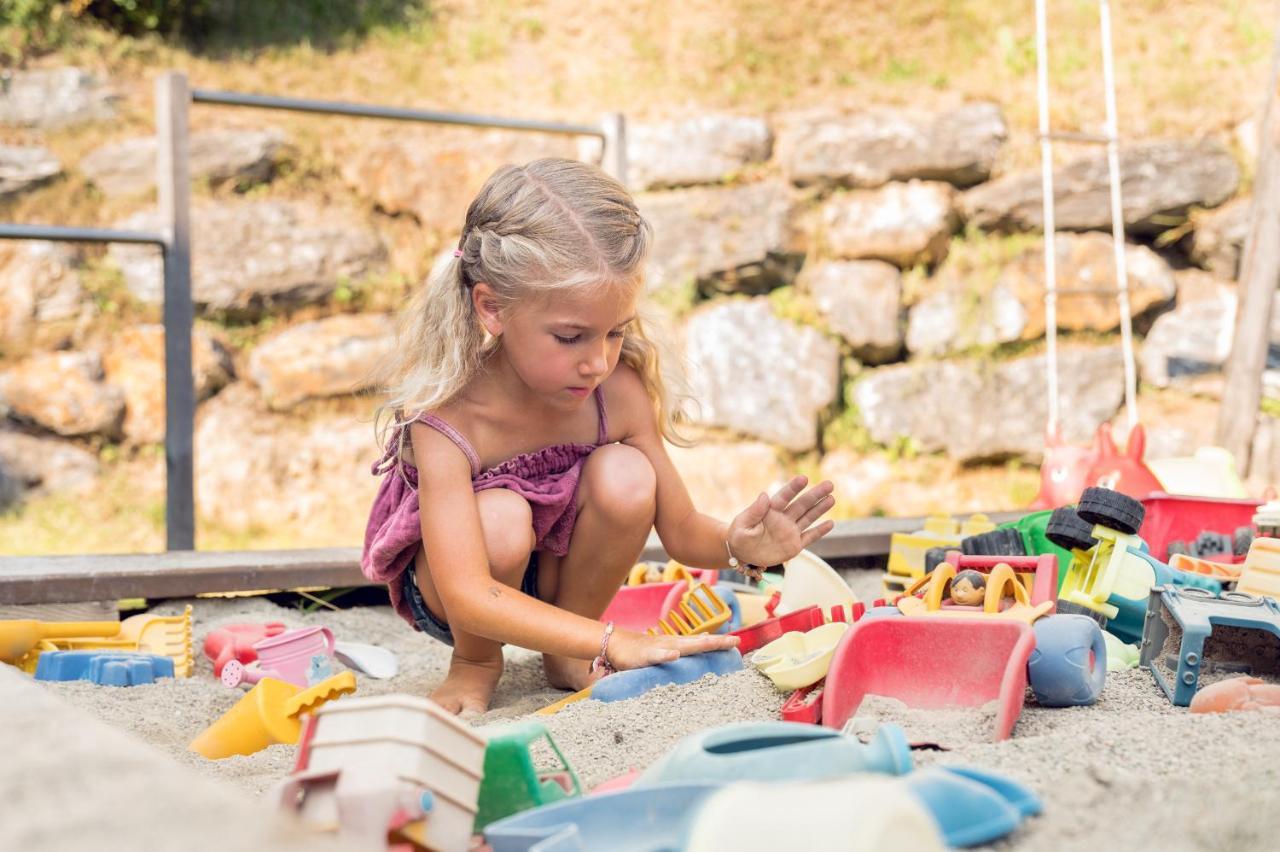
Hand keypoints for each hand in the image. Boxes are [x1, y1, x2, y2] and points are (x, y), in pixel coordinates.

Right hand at [606, 629, 738, 671]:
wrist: (615, 643)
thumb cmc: (641, 650)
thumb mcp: (665, 650)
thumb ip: (683, 649)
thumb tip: (704, 643)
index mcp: (678, 645)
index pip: (703, 643)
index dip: (719, 642)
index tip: (737, 642)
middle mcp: (672, 643)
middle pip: (699, 642)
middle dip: (717, 642)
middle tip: (736, 641)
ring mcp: (660, 648)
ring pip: (682, 646)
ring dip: (699, 644)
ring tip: (714, 642)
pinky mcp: (645, 655)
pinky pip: (657, 655)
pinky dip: (666, 655)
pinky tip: (674, 655)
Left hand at [727, 475, 834, 577]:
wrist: (742, 553)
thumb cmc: (739, 535)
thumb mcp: (742, 524)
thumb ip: (754, 511)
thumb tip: (764, 495)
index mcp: (770, 510)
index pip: (784, 496)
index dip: (794, 487)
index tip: (804, 478)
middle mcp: (783, 518)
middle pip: (802, 504)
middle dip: (815, 494)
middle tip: (829, 484)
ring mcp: (790, 531)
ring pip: (808, 518)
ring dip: (820, 509)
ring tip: (832, 498)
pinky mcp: (794, 545)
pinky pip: (809, 537)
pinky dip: (819, 531)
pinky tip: (830, 523)